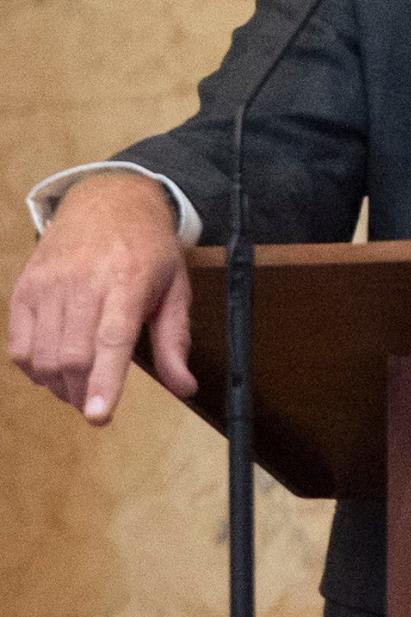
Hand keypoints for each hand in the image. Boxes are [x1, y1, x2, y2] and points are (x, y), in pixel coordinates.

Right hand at [8, 172, 196, 423]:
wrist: (108, 201)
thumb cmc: (147, 248)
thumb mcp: (175, 286)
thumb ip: (175, 340)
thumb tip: (185, 387)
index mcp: (129, 279)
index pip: (112, 339)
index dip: (104, 381)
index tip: (97, 416)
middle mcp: (84, 280)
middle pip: (73, 356)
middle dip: (81, 392)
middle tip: (94, 402)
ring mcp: (50, 283)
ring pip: (44, 357)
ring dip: (58, 386)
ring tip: (76, 387)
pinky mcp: (26, 288)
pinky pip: (20, 346)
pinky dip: (34, 369)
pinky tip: (53, 367)